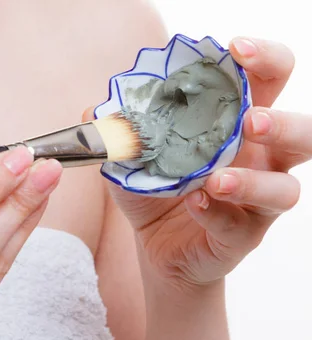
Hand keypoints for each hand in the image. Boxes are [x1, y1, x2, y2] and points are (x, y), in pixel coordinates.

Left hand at [88, 37, 309, 287]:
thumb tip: (91, 112)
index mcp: (238, 128)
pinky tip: (195, 203)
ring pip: (284, 188)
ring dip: (254, 180)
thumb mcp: (133, 159)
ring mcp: (256, 202)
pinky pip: (240, 226)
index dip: (265, 61)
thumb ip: (120, 134)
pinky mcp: (242, 236)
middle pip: (303, 134)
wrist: (156, 247)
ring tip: (218, 177)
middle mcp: (260, 161)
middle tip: (250, 119)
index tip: (237, 49)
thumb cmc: (155, 193)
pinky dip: (217, 213)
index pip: (270, 84)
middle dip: (282, 123)